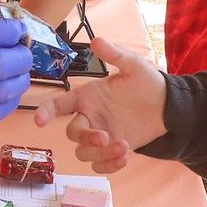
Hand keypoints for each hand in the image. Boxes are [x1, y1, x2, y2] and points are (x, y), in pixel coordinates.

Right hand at [32, 38, 164, 173]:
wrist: (167, 106)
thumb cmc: (147, 83)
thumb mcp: (133, 65)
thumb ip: (114, 55)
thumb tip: (96, 40)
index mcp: (88, 98)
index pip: (60, 105)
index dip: (47, 112)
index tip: (40, 121)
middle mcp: (90, 117)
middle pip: (72, 133)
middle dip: (86, 138)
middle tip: (106, 137)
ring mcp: (100, 136)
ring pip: (83, 153)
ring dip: (100, 155)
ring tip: (123, 148)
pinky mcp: (112, 151)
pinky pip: (100, 166)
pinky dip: (108, 166)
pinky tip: (124, 159)